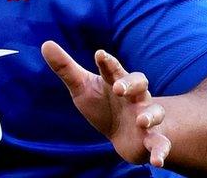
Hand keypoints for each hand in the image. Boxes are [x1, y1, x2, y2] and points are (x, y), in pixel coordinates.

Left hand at [41, 41, 170, 166]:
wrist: (125, 135)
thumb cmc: (103, 105)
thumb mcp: (82, 88)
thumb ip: (66, 68)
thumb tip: (45, 44)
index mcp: (119, 81)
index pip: (115, 69)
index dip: (108, 62)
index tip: (100, 54)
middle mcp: (136, 97)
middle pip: (140, 84)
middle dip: (131, 84)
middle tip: (118, 88)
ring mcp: (146, 117)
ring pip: (155, 112)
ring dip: (150, 116)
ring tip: (141, 120)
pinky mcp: (151, 139)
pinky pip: (160, 144)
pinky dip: (161, 152)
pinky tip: (157, 162)